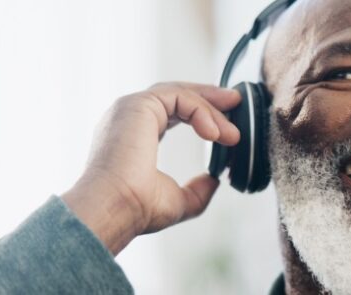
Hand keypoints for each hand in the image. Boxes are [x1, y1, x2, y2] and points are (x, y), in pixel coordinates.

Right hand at [61, 82, 240, 254]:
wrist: (115, 209)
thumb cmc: (136, 209)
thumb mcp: (177, 200)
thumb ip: (196, 190)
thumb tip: (214, 180)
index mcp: (134, 135)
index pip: (172, 111)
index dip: (201, 113)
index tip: (228, 126)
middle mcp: (129, 118)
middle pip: (175, 94)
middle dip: (209, 98)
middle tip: (236, 103)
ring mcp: (131, 108)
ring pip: (179, 94)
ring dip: (211, 109)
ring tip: (232, 134)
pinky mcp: (138, 105)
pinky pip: (178, 97)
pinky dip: (201, 111)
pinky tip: (215, 134)